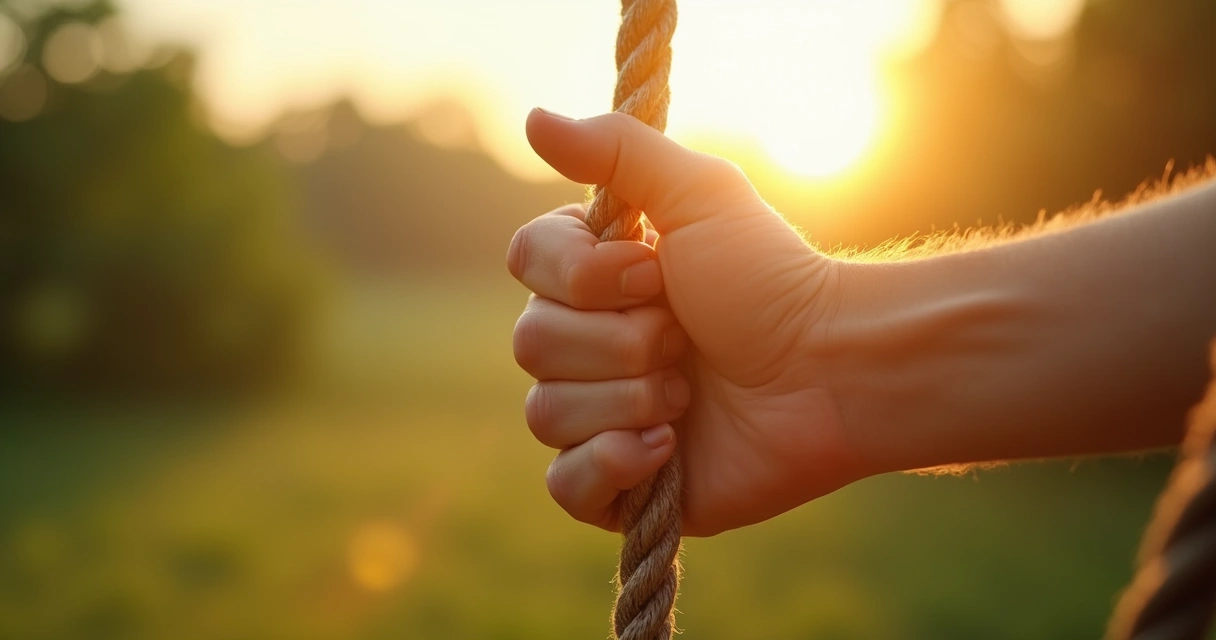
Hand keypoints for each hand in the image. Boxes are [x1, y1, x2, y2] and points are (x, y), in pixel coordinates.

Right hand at [508, 109, 864, 536]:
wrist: (831, 374)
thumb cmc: (770, 281)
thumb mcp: (700, 195)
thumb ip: (616, 151)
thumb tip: (531, 118)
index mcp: (596, 277)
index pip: (525, 263)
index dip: (583, 276)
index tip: (655, 273)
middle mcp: (589, 342)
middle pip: (530, 344)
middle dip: (620, 343)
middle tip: (687, 339)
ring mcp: (602, 413)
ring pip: (545, 413)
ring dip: (630, 399)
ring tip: (691, 392)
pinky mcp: (621, 482)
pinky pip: (565, 485)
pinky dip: (612, 464)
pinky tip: (668, 447)